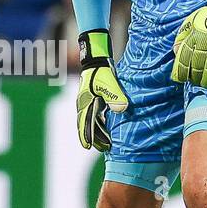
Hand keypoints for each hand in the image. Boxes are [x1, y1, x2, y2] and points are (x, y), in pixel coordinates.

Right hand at [76, 30, 127, 150]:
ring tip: (106, 143)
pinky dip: (100, 123)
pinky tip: (107, 128)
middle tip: (102, 148)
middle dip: (93, 137)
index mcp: (85, 102)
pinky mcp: (93, 99)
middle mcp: (84, 104)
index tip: (87, 146)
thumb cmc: (101, 71)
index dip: (86, 135)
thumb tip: (122, 109)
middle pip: (87, 124)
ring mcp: (87, 102)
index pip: (84, 122)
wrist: (96, 59)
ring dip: (97, 131)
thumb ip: (115, 96)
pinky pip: (95, 115)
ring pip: (91, 120)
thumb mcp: (109, 82)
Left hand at [171, 0, 206, 89]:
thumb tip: (175, 52)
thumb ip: (181, 37)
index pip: (184, 60)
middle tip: (196, 82)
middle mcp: (206, 43)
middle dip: (196, 79)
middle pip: (199, 68)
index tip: (180, 79)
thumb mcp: (190, 22)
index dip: (181, 72)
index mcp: (194, 37)